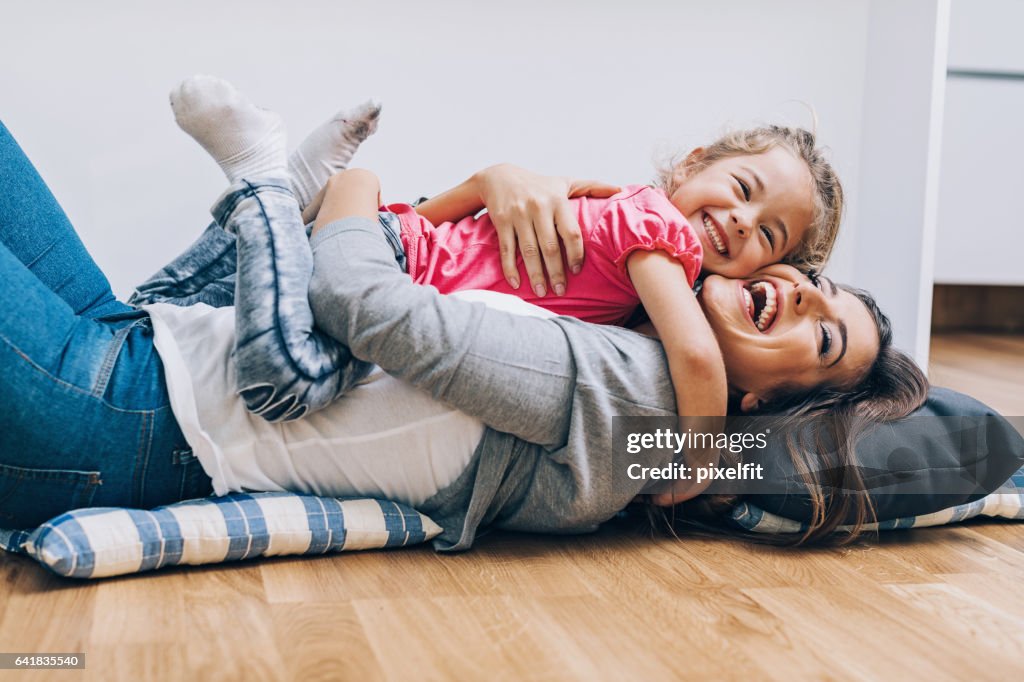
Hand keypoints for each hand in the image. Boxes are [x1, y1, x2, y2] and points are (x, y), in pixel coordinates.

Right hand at [474, 164, 619, 295]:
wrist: (500, 177)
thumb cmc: (539, 185)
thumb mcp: (565, 182)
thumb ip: (592, 187)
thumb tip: (621, 189)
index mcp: (557, 200)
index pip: (570, 232)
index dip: (575, 254)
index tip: (577, 271)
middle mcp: (538, 207)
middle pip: (550, 246)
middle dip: (556, 272)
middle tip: (561, 291)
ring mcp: (518, 215)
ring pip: (529, 251)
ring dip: (535, 274)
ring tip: (542, 292)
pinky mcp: (502, 221)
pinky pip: (507, 249)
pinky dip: (510, 269)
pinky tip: (516, 284)